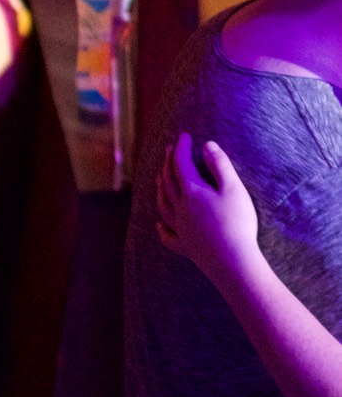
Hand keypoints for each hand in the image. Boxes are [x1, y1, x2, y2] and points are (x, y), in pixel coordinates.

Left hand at [156, 133, 260, 287]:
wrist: (232, 260)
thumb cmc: (237, 222)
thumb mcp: (233, 188)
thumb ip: (220, 165)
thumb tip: (207, 145)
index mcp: (192, 192)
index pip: (180, 164)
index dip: (180, 149)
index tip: (184, 136)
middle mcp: (180, 209)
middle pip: (168, 182)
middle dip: (167, 163)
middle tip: (169, 150)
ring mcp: (180, 229)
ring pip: (163, 205)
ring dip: (160, 189)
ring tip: (159, 179)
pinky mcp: (184, 246)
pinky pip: (167, 235)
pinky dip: (161, 228)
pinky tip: (159, 225)